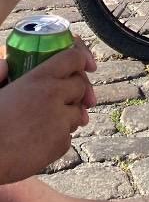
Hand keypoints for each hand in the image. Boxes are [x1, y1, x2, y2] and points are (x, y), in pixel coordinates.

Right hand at [0, 41, 96, 183]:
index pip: (73, 58)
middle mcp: (54, 95)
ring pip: (77, 113)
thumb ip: (2, 72)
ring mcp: (60, 121)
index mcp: (39, 77)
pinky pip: (68, 136)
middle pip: (81, 86)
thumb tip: (5, 64)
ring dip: (67, 116)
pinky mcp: (60, 144)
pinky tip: (40, 140)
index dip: (82, 59)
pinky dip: (59, 137)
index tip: (86, 65)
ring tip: (45, 122)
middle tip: (66, 99)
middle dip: (76, 91)